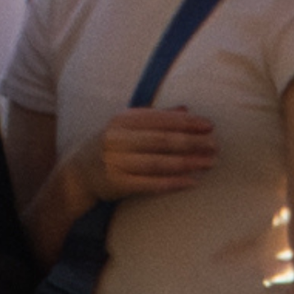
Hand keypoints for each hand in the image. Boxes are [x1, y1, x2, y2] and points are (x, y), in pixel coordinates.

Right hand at [67, 107, 216, 201]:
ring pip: (158, 162)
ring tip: (209, 163)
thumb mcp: (127, 127)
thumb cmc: (111, 145)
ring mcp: (115, 162)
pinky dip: (172, 183)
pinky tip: (191, 182)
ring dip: (187, 163)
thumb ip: (155, 118)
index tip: (209, 126)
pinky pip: (150, 184)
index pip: (160, 120)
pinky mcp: (117, 184)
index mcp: (121, 121)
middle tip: (214, 145)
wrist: (78, 173)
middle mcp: (117, 140)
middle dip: (192, 143)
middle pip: (162, 141)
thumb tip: (187, 110)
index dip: (187, 123)